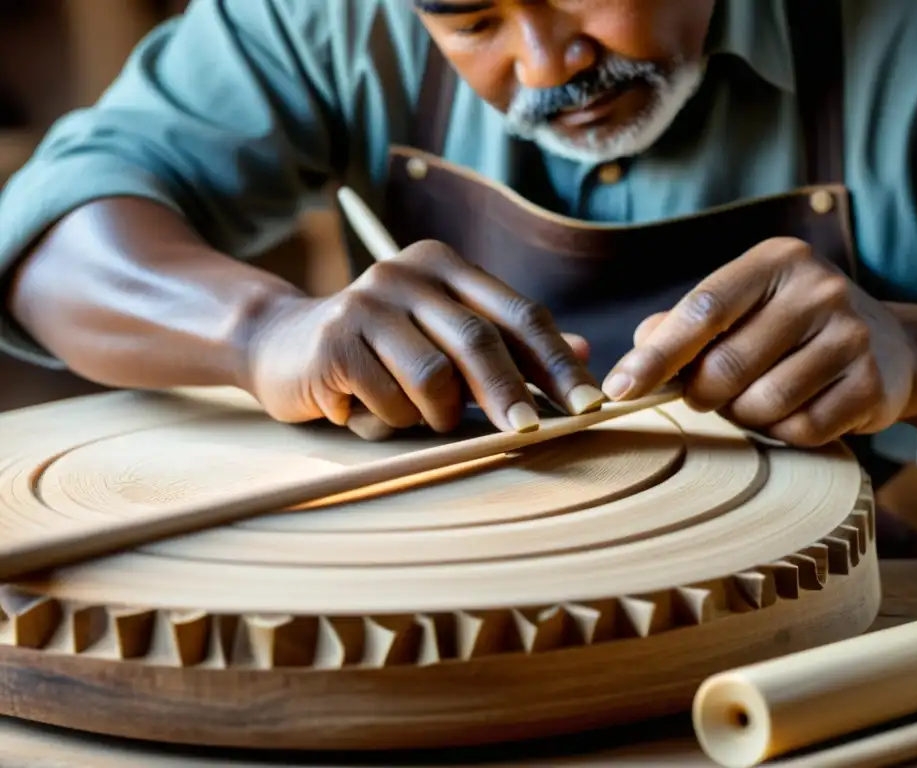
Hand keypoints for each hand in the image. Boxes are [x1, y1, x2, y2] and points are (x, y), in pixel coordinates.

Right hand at [244, 239, 603, 437]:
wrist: (283, 344)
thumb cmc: (382, 349)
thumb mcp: (446, 339)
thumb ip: (510, 344)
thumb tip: (585, 351)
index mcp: (446, 266)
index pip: (518, 312)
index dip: (556, 361)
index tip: (589, 403)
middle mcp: (407, 273)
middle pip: (479, 340)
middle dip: (511, 394)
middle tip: (531, 432)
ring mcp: (368, 302)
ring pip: (433, 378)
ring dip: (434, 414)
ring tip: (411, 412)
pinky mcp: (335, 340)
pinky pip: (389, 400)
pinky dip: (390, 419)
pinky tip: (366, 405)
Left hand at [603, 238, 916, 445]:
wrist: (891, 347)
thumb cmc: (790, 328)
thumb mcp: (742, 307)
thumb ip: (684, 323)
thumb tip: (638, 349)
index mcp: (776, 260)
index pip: (702, 310)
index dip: (656, 355)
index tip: (619, 388)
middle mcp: (818, 289)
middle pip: (725, 366)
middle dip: (702, 394)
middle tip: (708, 394)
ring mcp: (851, 336)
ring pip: (761, 404)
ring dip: (743, 415)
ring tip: (757, 397)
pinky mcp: (871, 385)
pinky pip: (800, 430)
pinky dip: (782, 432)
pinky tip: (794, 410)